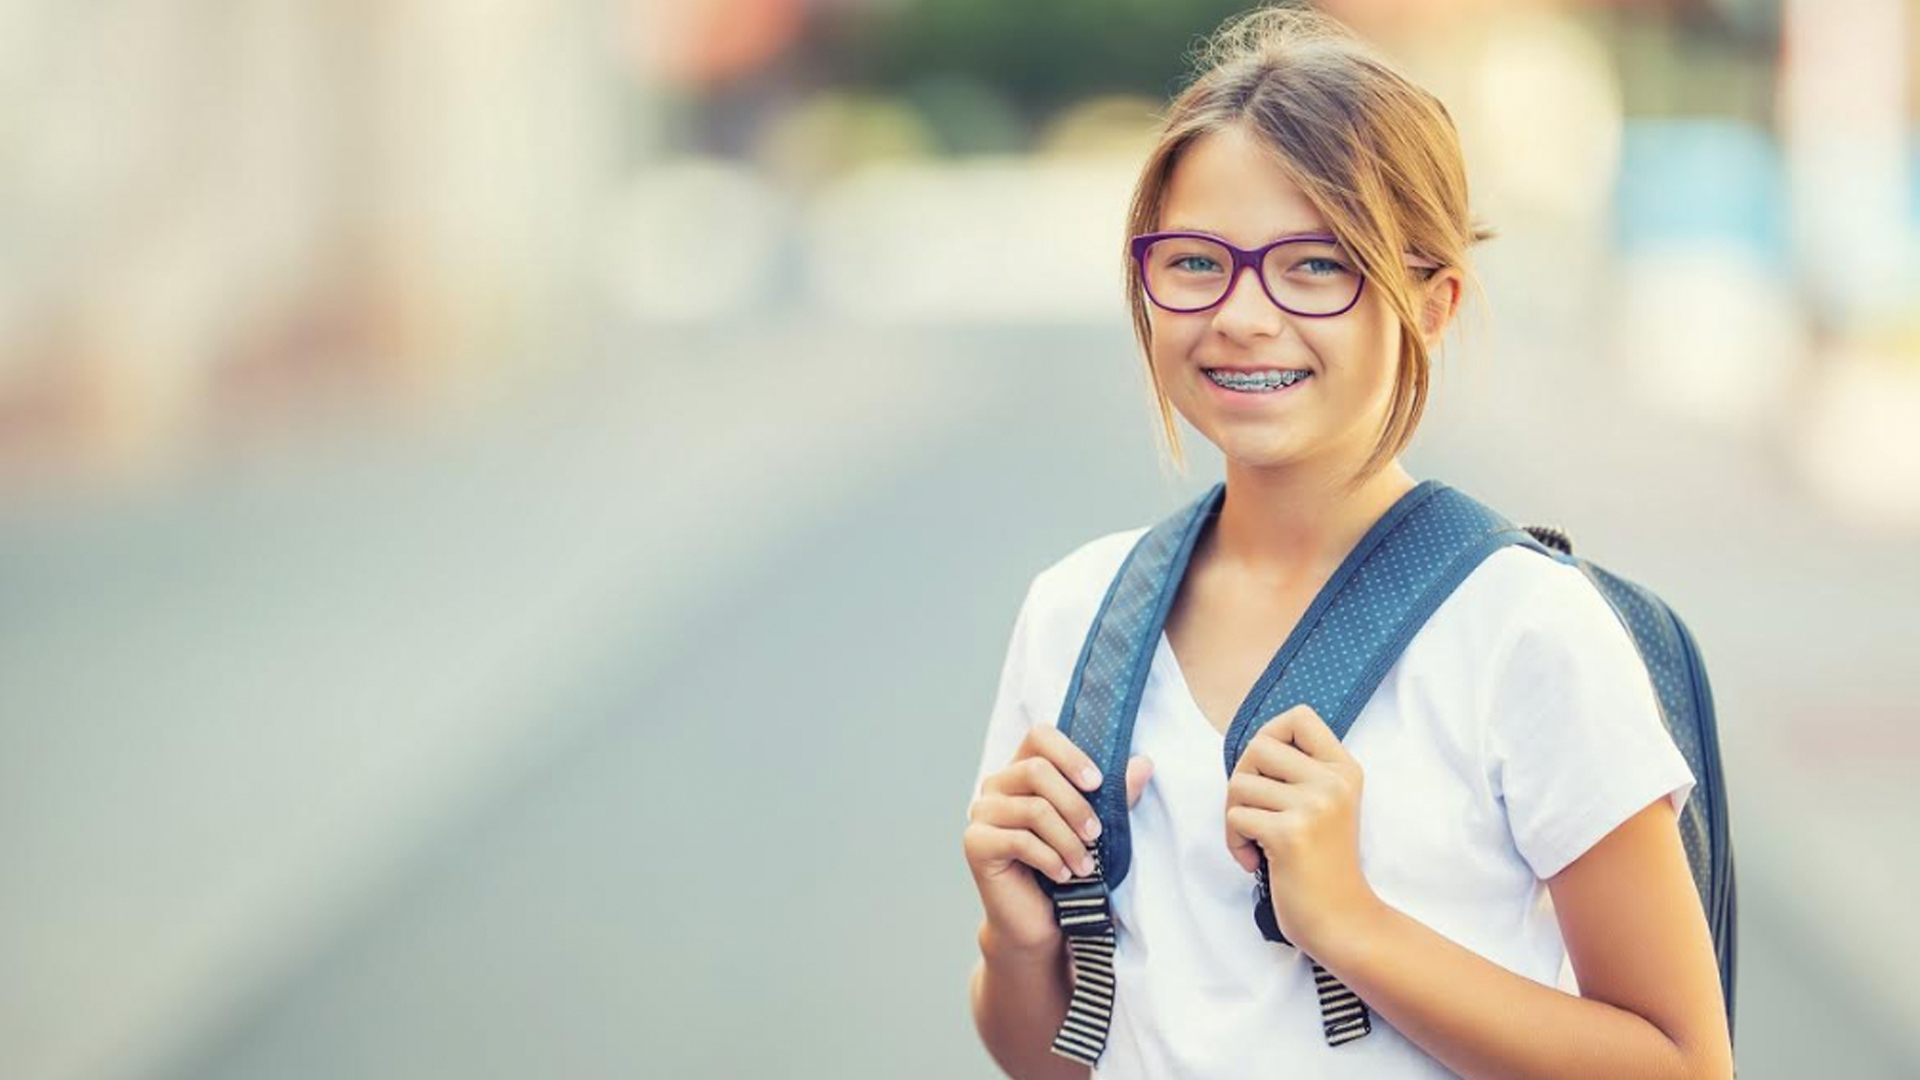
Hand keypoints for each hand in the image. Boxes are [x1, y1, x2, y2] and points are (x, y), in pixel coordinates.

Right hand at [964, 726, 1153, 954]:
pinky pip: (1019, 840)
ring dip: (1068, 840)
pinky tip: (1063, 875)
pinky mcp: (976, 844)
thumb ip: (1116, 795)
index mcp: (1022, 771)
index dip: (1069, 754)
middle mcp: (996, 786)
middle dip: (1075, 804)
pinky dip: (1050, 858)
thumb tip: (1144, 763)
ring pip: (1033, 809)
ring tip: (1085, 866)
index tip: (1097, 783)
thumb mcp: (1096, 828)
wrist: (1039, 925)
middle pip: (1036, 770)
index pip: (1039, 736)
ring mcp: (981, 814)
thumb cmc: (1068, 870)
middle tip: (1096, 835)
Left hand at [1224, 704, 1378, 956]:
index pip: (1299, 716)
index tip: (1266, 772)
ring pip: (1239, 783)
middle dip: (1242, 779)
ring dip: (1235, 817)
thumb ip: (1300, 773)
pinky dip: (1235, 842)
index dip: (1269, 734)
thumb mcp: (1326, 806)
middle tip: (1253, 813)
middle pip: (1258, 746)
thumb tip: (1251, 746)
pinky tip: (1254, 862)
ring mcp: (1313, 806)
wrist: (1344, 921)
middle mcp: (1333, 781)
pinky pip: (1236, 817)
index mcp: (1344, 769)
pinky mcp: (1290, 834)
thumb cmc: (1323, 866)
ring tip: (1255, 843)